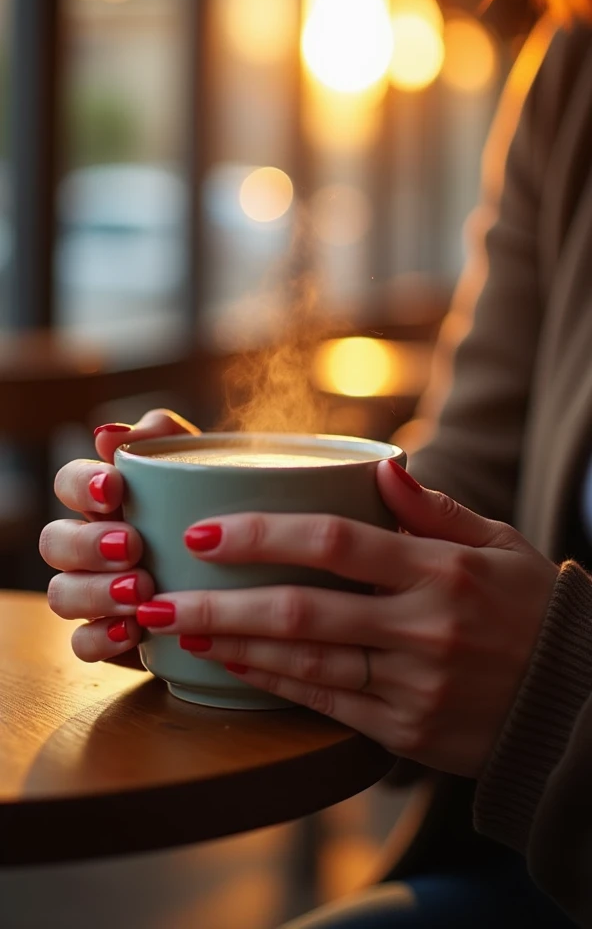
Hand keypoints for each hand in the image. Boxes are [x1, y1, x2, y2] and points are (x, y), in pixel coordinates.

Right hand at [39, 409, 198, 661]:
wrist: (260, 569)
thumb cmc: (222, 506)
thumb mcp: (204, 464)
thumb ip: (162, 436)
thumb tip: (108, 433)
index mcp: (106, 499)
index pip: (68, 483)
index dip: (80, 485)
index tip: (113, 488)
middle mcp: (92, 545)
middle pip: (54, 542)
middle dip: (87, 543)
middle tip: (133, 545)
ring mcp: (97, 592)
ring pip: (60, 594)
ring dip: (94, 592)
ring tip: (141, 589)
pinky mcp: (113, 635)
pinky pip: (82, 643)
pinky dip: (101, 637)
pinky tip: (132, 630)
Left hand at [134, 462, 557, 776]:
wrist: (579, 706)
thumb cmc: (534, 610)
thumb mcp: (499, 545)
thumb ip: (435, 509)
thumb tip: (382, 466)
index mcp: (442, 571)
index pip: (336, 543)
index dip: (262, 535)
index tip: (204, 531)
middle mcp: (424, 628)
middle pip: (303, 610)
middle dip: (220, 600)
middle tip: (158, 591)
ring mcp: (414, 686)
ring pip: (305, 663)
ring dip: (234, 644)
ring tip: (177, 626)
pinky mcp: (406, 732)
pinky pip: (326, 705)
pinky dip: (273, 682)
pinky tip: (230, 665)